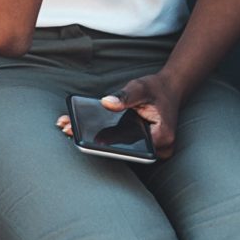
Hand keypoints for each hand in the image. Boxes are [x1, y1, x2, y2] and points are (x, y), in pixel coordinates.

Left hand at [57, 73, 186, 158]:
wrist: (171, 89)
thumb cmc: (157, 88)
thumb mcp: (141, 87)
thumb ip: (125, 96)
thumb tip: (106, 102)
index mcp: (162, 137)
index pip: (130, 147)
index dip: (106, 144)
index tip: (84, 138)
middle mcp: (158, 150)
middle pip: (122, 151)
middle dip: (93, 143)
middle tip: (68, 130)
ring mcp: (151, 152)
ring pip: (119, 151)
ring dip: (95, 141)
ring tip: (70, 129)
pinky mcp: (142, 148)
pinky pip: (121, 146)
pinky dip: (103, 138)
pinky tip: (83, 130)